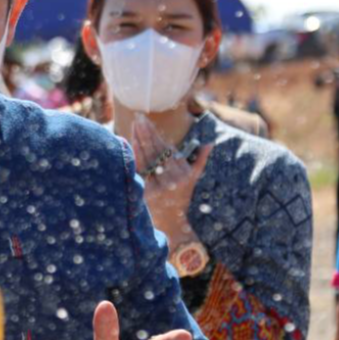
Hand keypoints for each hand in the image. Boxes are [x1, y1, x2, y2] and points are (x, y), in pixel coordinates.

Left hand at [130, 116, 212, 243]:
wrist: (172, 221)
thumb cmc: (181, 195)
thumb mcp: (194, 179)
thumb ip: (200, 161)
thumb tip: (210, 144)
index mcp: (184, 174)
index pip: (167, 149)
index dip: (156, 134)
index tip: (147, 121)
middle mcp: (174, 180)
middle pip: (156, 151)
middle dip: (146, 133)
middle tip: (138, 118)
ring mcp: (160, 187)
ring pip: (146, 158)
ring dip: (138, 141)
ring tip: (133, 126)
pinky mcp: (148, 193)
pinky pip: (139, 170)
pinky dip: (133, 156)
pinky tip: (128, 144)